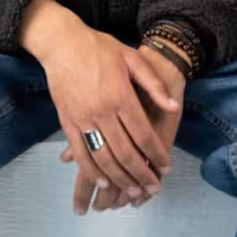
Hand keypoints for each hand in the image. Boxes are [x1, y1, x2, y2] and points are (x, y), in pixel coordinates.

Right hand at [64, 42, 186, 214]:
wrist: (63, 44)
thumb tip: (173, 106)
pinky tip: (104, 182)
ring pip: (103, 158)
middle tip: (153, 189)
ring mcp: (82, 119)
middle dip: (141, 175)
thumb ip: (153, 85)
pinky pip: (80, 154)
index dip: (156, 155)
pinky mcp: (67, 123)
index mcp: (121, 95)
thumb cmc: (99, 48)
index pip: (143, 134)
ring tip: (133, 192)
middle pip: (125, 153)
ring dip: (120, 179)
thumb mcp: (132, 58)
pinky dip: (92, 171)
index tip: (166, 168)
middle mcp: (102, 112)